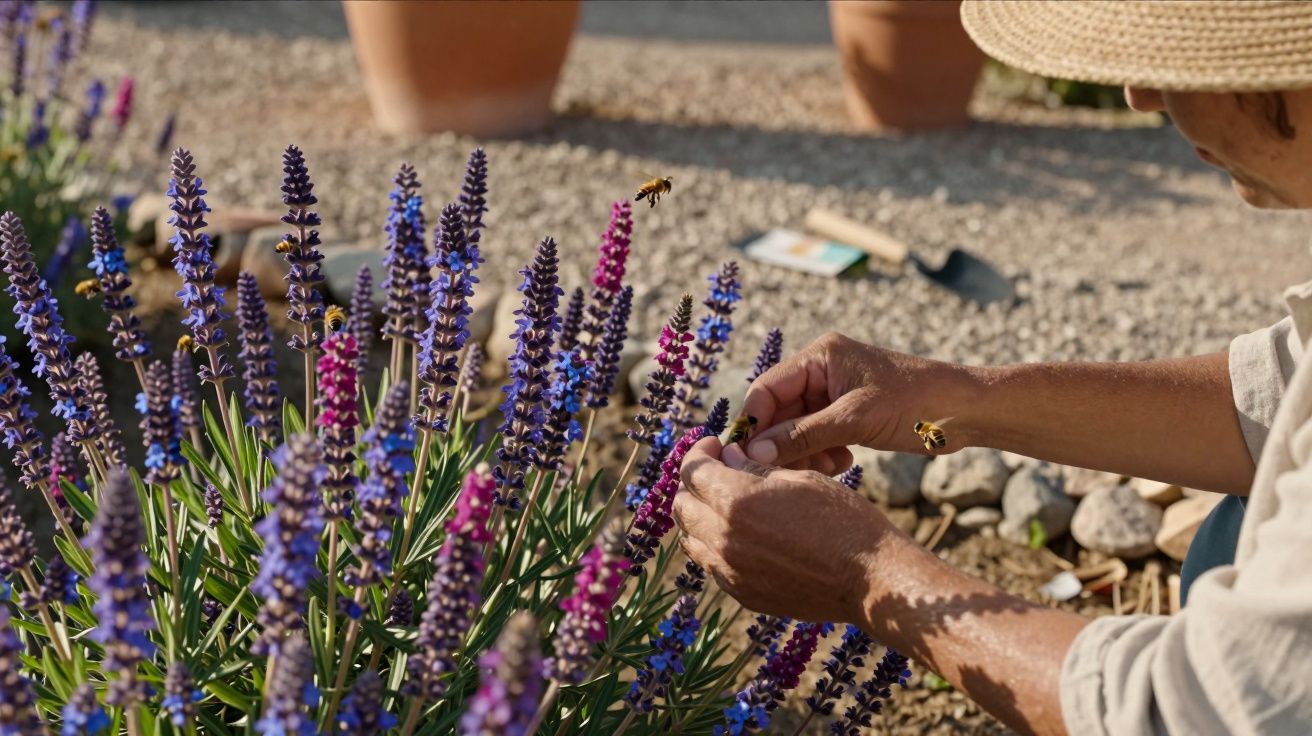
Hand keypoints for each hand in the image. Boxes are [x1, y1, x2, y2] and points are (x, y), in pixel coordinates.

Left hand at [672, 436, 890, 623]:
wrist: (869, 578)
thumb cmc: (843, 520)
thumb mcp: (800, 478)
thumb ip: (754, 468)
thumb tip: (727, 457)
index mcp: (736, 501)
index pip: (693, 471)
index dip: (700, 452)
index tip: (716, 446)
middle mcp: (723, 538)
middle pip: (683, 506)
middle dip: (695, 483)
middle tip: (718, 471)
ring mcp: (729, 571)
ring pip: (691, 538)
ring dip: (701, 515)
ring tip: (727, 504)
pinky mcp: (742, 594)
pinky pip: (712, 565)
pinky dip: (716, 544)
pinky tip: (743, 534)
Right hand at [742, 331, 976, 471]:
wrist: (968, 411)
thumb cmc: (917, 403)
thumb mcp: (855, 420)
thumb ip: (802, 435)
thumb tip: (754, 452)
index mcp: (820, 356)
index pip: (766, 389)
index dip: (754, 424)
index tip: (747, 459)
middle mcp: (822, 370)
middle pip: (779, 411)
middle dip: (782, 443)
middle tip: (785, 475)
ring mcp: (835, 393)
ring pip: (798, 428)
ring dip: (805, 452)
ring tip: (827, 468)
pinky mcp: (849, 413)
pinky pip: (818, 436)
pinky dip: (823, 453)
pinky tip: (843, 463)